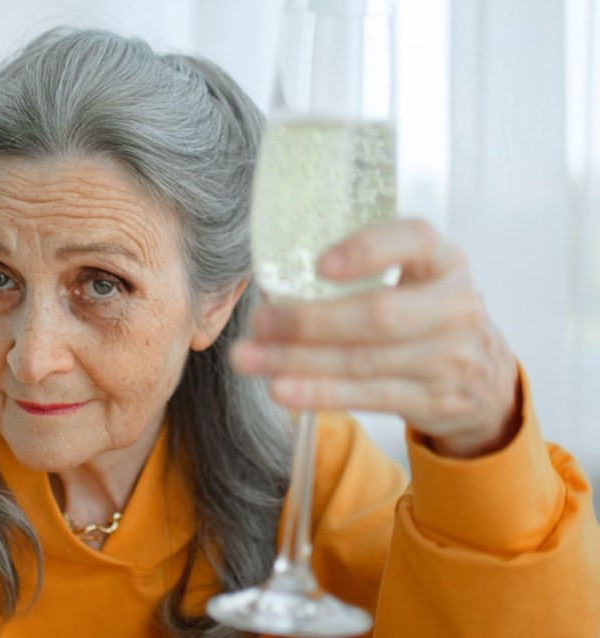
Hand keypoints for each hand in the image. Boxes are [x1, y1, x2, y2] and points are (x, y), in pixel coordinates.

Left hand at [232, 218, 520, 457]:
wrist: (486, 378)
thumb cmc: (424, 312)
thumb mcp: (416, 279)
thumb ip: (364, 270)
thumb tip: (271, 277)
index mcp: (445, 261)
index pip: (415, 241)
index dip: (368, 250)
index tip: (320, 264)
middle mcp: (455, 306)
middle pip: (379, 315)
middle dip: (309, 321)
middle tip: (258, 321)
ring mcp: (449, 358)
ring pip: (363, 362)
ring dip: (297, 362)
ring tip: (248, 358)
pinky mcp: (434, 400)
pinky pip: (366, 398)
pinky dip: (318, 393)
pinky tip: (281, 389)